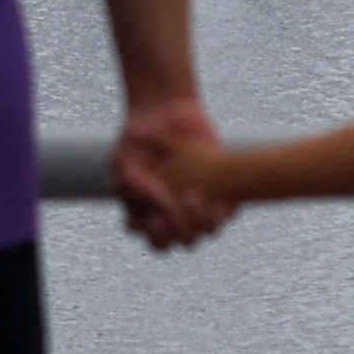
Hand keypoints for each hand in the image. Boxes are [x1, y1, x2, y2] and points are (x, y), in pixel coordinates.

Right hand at [110, 95, 224, 250]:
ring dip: (204, 221)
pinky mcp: (221, 189)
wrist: (164, 110)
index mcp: (152, 215)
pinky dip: (222, 208)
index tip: (157, 213)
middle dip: (185, 227)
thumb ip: (138, 188)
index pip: (160, 243)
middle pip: (186, 241)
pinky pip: (227, 213)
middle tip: (181, 199)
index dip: (160, 234)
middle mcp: (178, 215)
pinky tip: (213, 194)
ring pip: (209, 231)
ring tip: (195, 196)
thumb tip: (164, 209)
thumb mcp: (125, 163)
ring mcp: (201, 204)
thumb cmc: (138, 139)